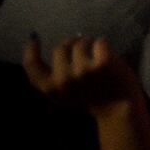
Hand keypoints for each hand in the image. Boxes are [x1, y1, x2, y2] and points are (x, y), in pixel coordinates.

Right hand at [23, 36, 142, 120]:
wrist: (118, 110)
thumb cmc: (91, 99)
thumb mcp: (63, 95)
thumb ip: (54, 77)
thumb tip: (44, 47)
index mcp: (51, 89)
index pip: (31, 65)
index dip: (30, 50)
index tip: (34, 38)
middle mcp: (64, 80)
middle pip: (61, 47)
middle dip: (72, 45)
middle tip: (83, 52)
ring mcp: (83, 71)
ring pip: (81, 42)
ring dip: (89, 44)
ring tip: (96, 56)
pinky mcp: (103, 63)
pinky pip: (100, 41)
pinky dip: (103, 44)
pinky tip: (107, 55)